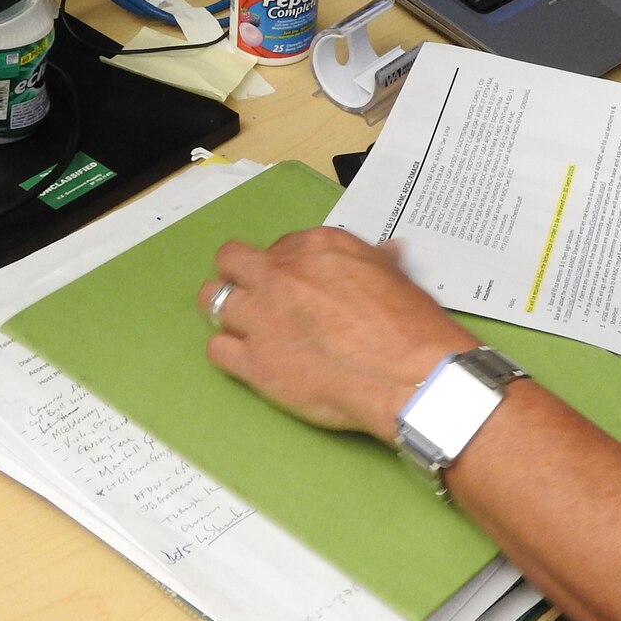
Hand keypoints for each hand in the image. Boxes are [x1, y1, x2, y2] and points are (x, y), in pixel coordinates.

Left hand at [200, 228, 479, 442]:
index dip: (286, 264)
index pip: (281, 245)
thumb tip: (385, 252)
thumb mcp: (395, 276)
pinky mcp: (254, 363)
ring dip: (229, 311)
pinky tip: (249, 359)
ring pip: (212, 300)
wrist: (409, 375)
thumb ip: (375, 261)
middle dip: (238, 273)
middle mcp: (280, 275)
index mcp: (315, 248)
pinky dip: (229, 352)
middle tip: (256, 294)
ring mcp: (262, 318)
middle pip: (231, 260)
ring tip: (248, 327)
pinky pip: (217, 349)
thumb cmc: (409, 325)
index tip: (297, 282)